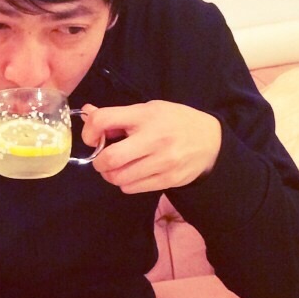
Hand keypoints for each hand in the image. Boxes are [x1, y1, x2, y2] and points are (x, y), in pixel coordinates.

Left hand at [81, 101, 221, 194]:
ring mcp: (162, 162)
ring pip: (119, 178)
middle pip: (109, 158)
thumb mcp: (149, 109)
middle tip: (102, 159)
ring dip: (111, 175)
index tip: (92, 138)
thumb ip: (118, 115)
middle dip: (98, 162)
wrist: (211, 141)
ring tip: (118, 167)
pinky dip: (125, 183)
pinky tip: (133, 174)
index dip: (89, 131)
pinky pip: (132, 188)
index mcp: (145, 115)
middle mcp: (154, 138)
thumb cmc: (174, 121)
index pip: (104, 120)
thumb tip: (87, 112)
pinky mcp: (168, 180)